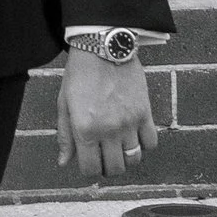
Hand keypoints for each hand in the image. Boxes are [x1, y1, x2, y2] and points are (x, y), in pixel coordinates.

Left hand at [57, 52, 156, 181]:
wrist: (102, 48)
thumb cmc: (79, 74)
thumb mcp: (64, 103)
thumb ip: (65, 135)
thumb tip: (64, 162)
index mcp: (85, 129)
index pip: (90, 169)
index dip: (89, 169)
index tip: (89, 161)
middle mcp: (108, 130)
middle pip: (115, 169)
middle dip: (107, 167)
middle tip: (104, 156)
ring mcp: (129, 123)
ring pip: (134, 159)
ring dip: (126, 158)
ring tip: (119, 148)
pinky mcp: (145, 113)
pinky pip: (151, 143)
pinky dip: (144, 145)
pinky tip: (135, 136)